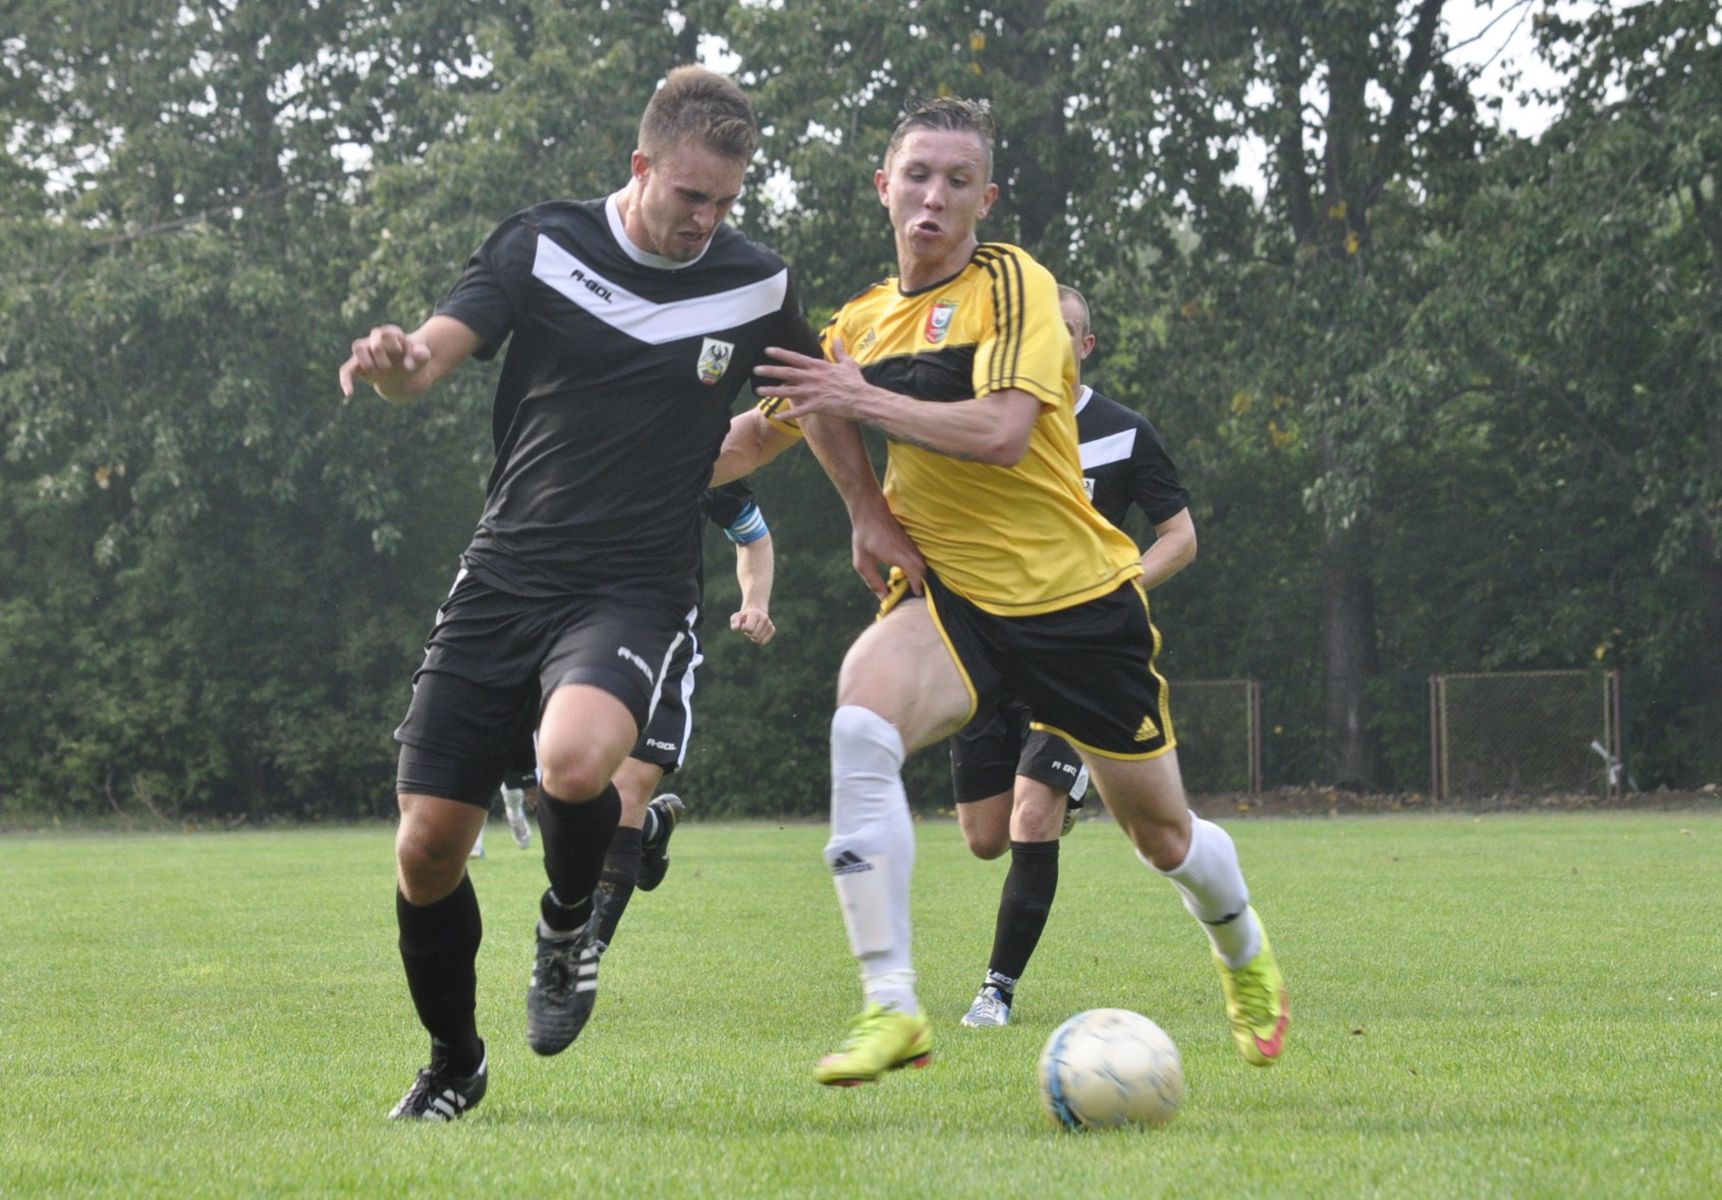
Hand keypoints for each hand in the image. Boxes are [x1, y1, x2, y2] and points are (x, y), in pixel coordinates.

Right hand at [338, 324, 431, 397]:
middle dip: (380, 353)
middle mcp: (375, 340)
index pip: (387, 332)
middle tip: (390, 367)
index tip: (401, 353)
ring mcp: (366, 353)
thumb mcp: (423, 357)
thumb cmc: (414, 359)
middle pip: (372, 337)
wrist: (407, 371)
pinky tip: (350, 394)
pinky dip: (346, 381)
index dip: (394, 345)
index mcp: (390, 334)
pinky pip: (346, 371)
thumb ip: (422, 356)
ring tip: (379, 374)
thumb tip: (408, 365)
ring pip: (358, 348)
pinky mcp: (358, 367)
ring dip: (368, 363)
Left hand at [730, 606, 776, 645]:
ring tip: (754, 629)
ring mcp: (769, 623)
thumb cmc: (743, 617)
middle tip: (749, 627)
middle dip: (749, 633)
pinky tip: (758, 633)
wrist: (754, 612)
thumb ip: (734, 622)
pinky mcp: (772, 629)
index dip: (744, 629)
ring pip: (759, 640)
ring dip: (754, 637)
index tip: (744, 624)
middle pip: (754, 635)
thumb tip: (736, 628)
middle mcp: (764, 618)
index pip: (749, 628)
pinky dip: (759, 640)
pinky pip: (764, 642)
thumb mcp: (736, 617)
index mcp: (755, 614)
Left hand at [753, 340, 870, 422]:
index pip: (796, 358)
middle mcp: (813, 378)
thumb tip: (838, 339)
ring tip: (758, 391)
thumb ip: (840, 351)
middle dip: (770, 371)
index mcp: (819, 367)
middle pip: (788, 373)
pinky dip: (787, 413)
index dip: (781, 354)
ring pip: (789, 391)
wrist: (863, 400)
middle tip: (755, 369)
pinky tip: (776, 415)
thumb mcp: (848, 363)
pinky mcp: (817, 406)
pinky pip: (799, 411)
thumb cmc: (856, 382)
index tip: (767, 350)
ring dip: (772, 391)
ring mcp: (814, 393)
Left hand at [851, 501, 925, 597]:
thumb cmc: (864, 536)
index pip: (916, 574)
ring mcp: (911, 543)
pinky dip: (916, 564)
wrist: (870, 511)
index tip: (916, 595)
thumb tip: (884, 597)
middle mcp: (909, 550)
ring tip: (910, 582)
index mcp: (899, 556)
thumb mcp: (862, 562)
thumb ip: (873, 581)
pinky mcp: (909, 539)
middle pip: (923, 569)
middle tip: (913, 591)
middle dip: (921, 581)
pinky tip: (906, 569)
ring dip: (919, 572)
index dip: (918, 586)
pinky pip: (918, 555)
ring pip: (922, 561)